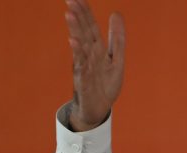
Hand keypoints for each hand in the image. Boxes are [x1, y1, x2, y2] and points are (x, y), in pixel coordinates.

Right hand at [64, 0, 124, 130]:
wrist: (98, 108)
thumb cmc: (105, 83)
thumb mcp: (115, 58)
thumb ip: (116, 37)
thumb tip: (116, 13)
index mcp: (96, 49)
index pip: (91, 27)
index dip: (86, 12)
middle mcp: (88, 56)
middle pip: (84, 33)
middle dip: (78, 16)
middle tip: (71, 0)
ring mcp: (85, 68)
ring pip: (80, 47)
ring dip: (75, 31)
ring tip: (70, 15)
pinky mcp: (84, 82)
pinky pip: (81, 67)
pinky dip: (78, 55)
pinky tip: (74, 43)